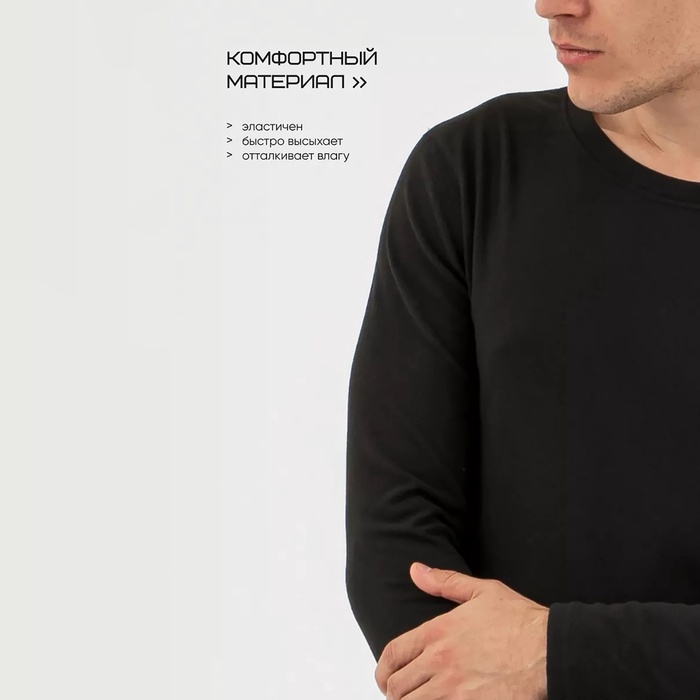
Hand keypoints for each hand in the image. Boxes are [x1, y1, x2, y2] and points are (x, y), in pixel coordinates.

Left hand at [374, 563, 548, 698]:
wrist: (550, 651)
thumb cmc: (520, 621)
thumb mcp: (482, 591)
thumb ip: (444, 582)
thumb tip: (416, 571)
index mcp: (437, 633)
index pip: (393, 655)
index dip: (383, 669)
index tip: (385, 677)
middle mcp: (440, 662)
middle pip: (398, 687)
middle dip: (395, 692)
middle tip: (402, 694)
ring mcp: (454, 690)